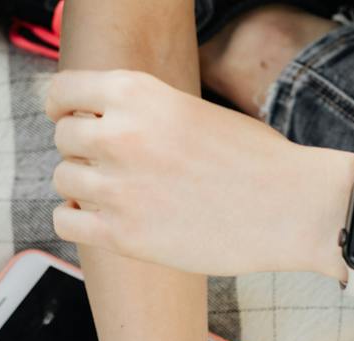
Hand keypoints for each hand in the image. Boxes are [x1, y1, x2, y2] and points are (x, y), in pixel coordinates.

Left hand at [43, 68, 353, 279]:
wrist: (291, 206)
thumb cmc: (253, 159)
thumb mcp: (190, 109)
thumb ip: (141, 113)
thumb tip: (97, 126)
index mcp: (137, 93)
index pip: (62, 91)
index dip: (64, 106)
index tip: (71, 118)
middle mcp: (120, 135)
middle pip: (63, 138)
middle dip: (83, 150)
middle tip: (115, 165)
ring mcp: (119, 187)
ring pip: (63, 179)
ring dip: (84, 185)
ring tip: (119, 193)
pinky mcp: (124, 235)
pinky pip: (66, 220)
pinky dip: (77, 218)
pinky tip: (104, 218)